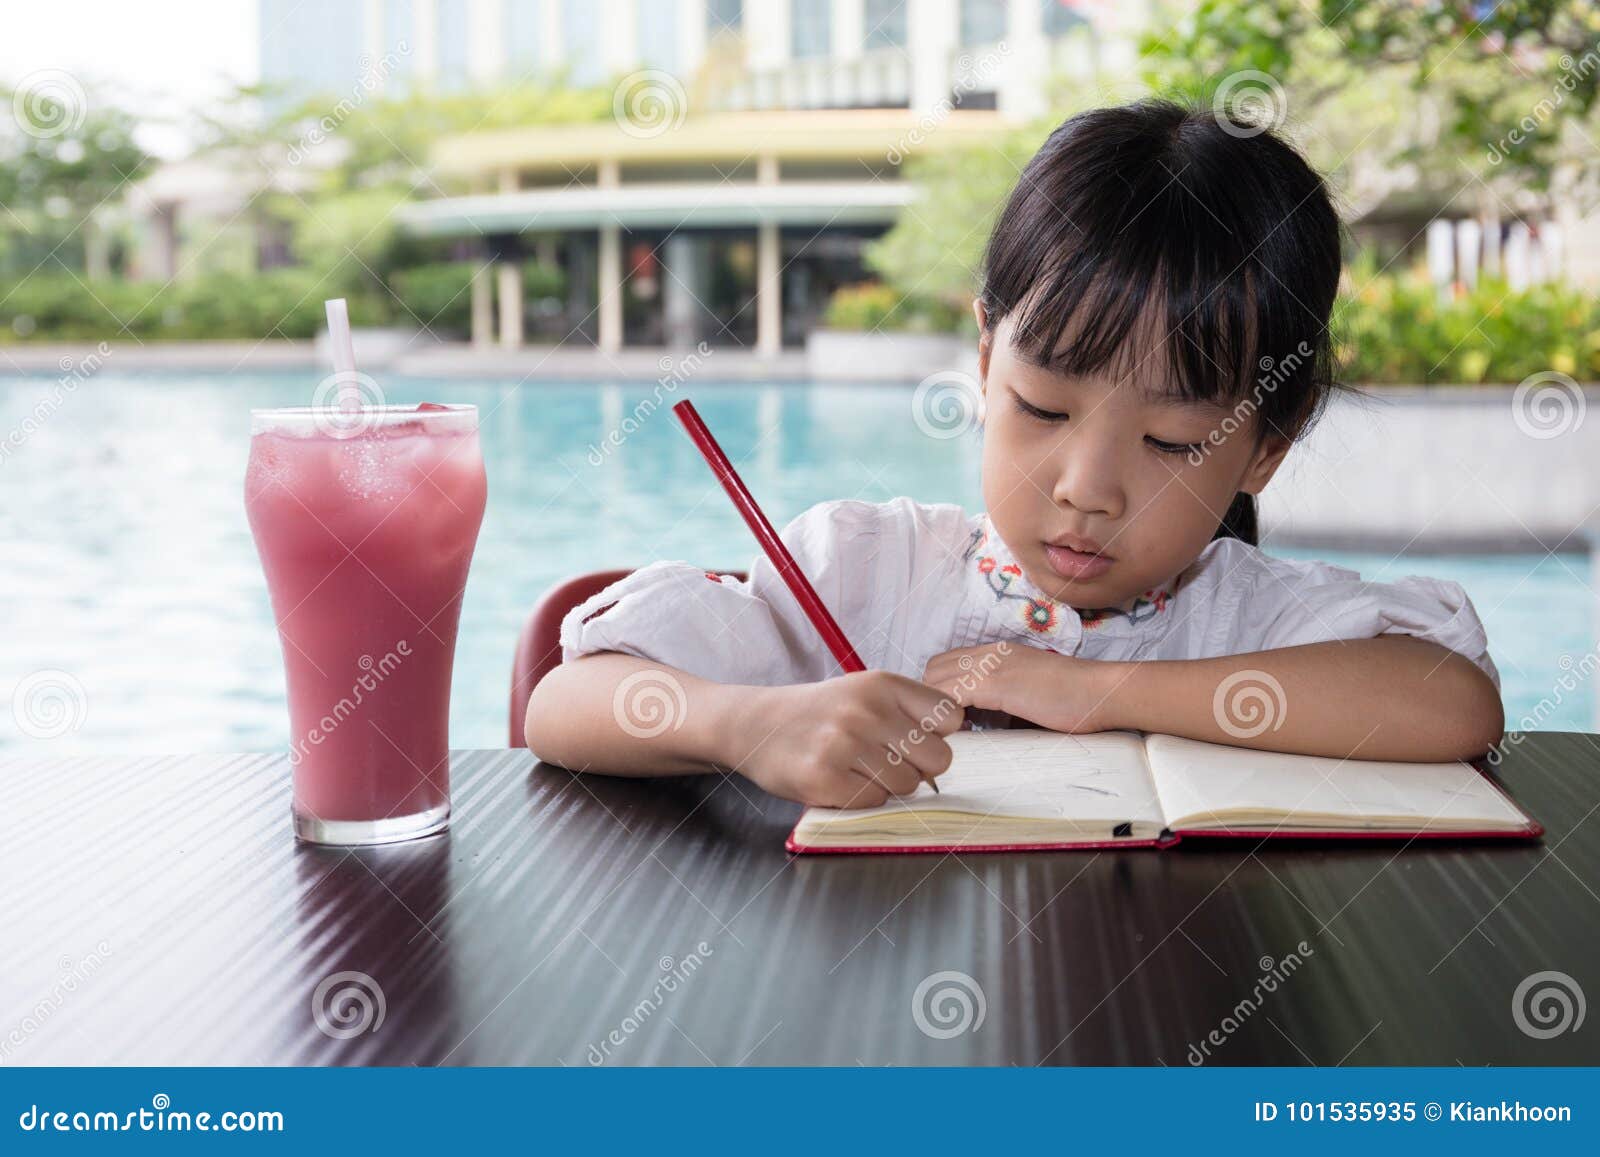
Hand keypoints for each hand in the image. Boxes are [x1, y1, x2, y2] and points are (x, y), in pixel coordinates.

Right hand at [725, 671, 963, 807]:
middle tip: (886, 760)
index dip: (937, 735)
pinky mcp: (824, 778)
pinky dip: (861, 798)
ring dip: (887, 784)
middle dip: (918, 767)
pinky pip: (874, 801)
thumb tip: (949, 748)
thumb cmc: (820, 713)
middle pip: (938, 758)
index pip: (950, 717)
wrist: (756, 725)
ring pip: (906, 785)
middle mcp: (866, 709)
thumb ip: (907, 712)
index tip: (914, 738)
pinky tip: (839, 780)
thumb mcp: (864, 692)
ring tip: (856, 768)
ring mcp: (843, 744)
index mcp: (882, 683)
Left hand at [921, 643, 1121, 733]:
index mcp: (996, 652)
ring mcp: (990, 666)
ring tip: (955, 732)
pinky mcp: (995, 684)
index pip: (945, 663)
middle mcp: (988, 653)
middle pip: (933, 670)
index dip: (940, 690)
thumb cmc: (1074, 698)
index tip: (950, 716)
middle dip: (932, 699)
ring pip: (935, 682)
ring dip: (938, 709)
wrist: (1101, 691)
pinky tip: (965, 732)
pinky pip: (950, 697)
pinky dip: (948, 717)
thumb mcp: (1027, 691)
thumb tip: (978, 722)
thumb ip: (1000, 700)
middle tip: (948, 726)